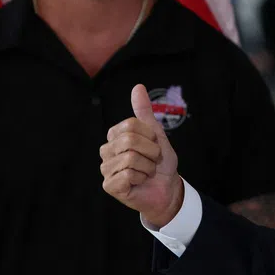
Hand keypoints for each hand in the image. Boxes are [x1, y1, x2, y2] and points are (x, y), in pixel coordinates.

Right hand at [100, 84, 182, 227]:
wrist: (168, 188)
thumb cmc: (160, 162)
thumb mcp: (156, 134)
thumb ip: (144, 111)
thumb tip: (137, 87)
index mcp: (115, 136)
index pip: (130, 125)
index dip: (150, 136)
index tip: (154, 145)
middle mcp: (106, 151)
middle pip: (129, 140)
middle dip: (151, 151)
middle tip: (153, 160)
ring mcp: (106, 169)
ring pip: (130, 158)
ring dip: (148, 166)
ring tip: (147, 171)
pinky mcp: (109, 186)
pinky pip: (128, 174)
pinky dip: (142, 178)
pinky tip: (140, 182)